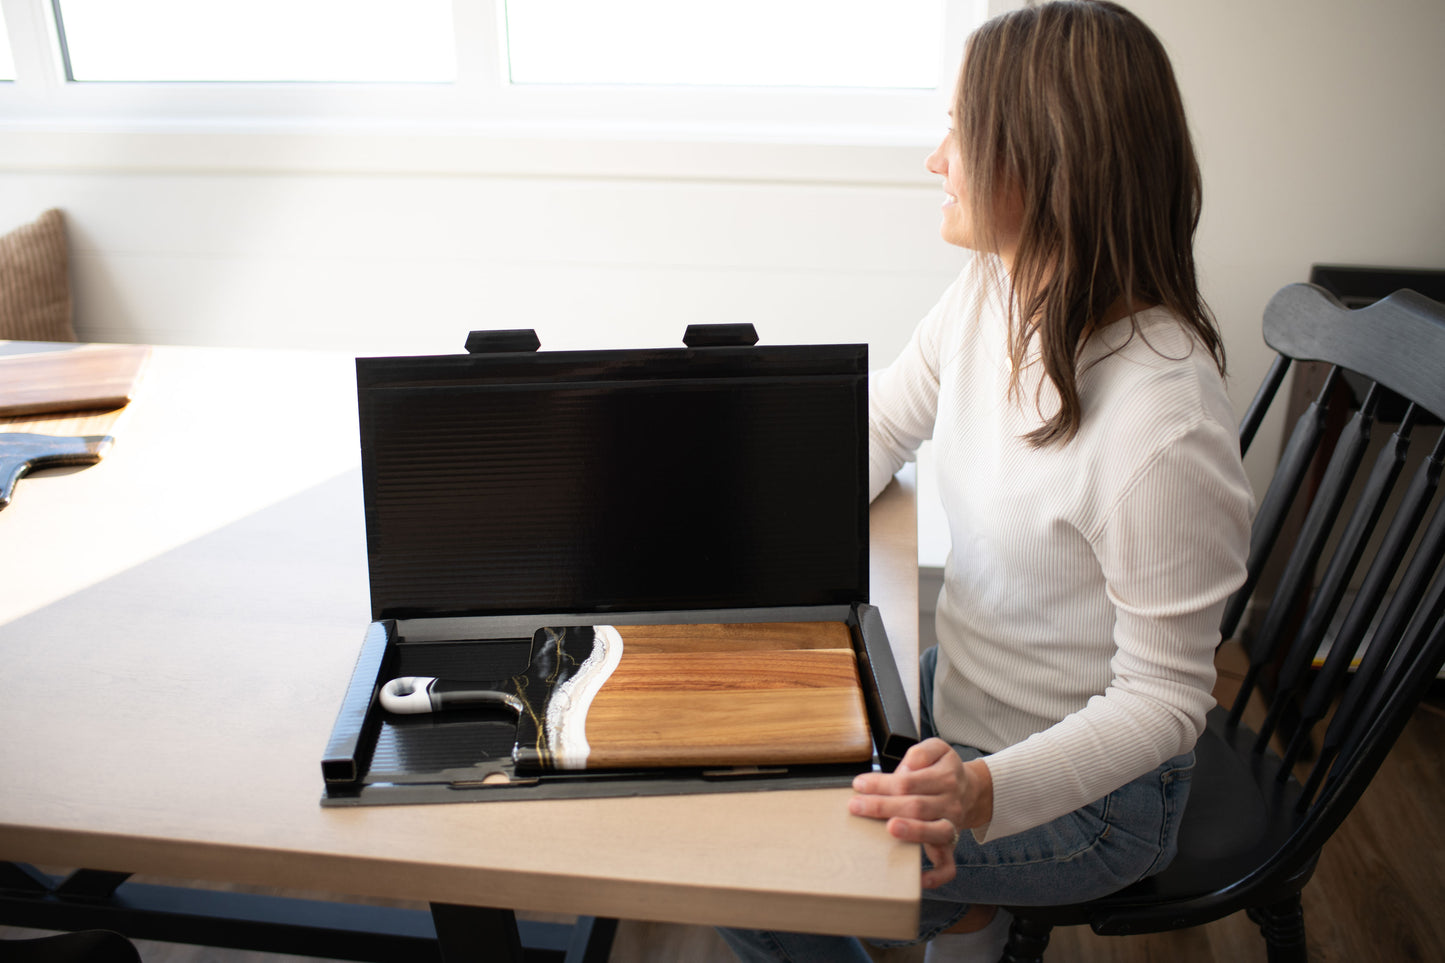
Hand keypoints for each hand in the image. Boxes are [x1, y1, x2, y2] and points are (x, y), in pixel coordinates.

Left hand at [848, 738, 992, 888]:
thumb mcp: (937, 749)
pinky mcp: (950, 846)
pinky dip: (936, 876)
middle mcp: (950, 804)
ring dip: (912, 831)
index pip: (908, 782)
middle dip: (883, 806)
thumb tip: (907, 768)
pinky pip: (948, 866)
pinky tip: (919, 880)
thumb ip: (921, 752)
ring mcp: (951, 827)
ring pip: (935, 832)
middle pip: (916, 806)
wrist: (970, 790)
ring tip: (891, 828)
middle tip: (856, 806)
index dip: (882, 783)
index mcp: (944, 778)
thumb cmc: (943, 770)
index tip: (859, 784)